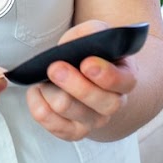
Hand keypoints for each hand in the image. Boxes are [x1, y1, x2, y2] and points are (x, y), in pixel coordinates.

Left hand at [25, 21, 137, 140]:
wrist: (78, 74)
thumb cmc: (87, 53)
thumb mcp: (92, 35)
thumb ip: (93, 31)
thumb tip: (92, 34)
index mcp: (125, 78)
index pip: (123, 82)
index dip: (106, 75)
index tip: (86, 63)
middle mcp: (113, 104)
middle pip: (99, 102)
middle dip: (73, 84)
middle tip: (55, 68)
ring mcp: (94, 121)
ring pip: (70, 110)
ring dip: (51, 90)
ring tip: (45, 78)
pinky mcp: (72, 131)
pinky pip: (53, 124)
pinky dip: (38, 105)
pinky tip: (37, 90)